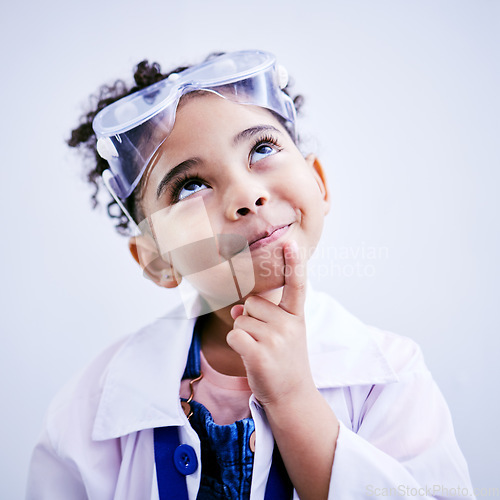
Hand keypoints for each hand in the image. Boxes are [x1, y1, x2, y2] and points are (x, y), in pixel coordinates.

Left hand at [226, 240, 314, 406]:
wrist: (292, 396)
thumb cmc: (284, 361)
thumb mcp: (282, 335)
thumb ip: (263, 316)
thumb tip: (236, 310)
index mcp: (296, 316)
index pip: (296, 285)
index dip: (293, 263)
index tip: (290, 242)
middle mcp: (289, 324)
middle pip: (251, 303)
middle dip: (250, 320)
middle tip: (265, 342)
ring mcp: (276, 339)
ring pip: (240, 319)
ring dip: (243, 335)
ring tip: (261, 351)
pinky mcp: (260, 353)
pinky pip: (234, 335)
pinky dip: (236, 345)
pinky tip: (250, 357)